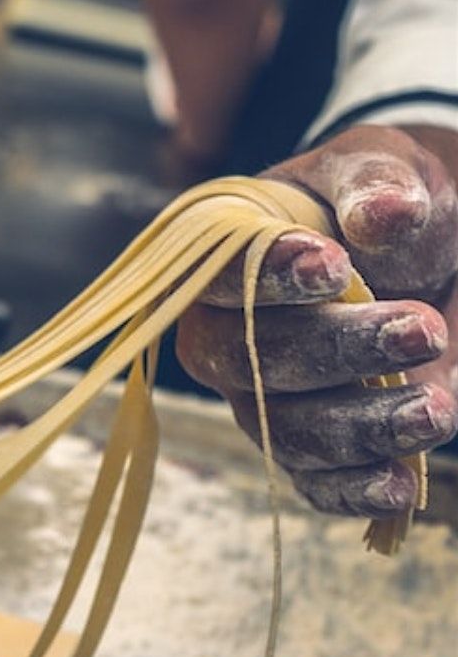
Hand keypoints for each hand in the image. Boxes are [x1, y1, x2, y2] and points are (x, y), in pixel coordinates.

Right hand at [175, 125, 457, 517]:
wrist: (412, 247)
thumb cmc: (377, 200)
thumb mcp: (377, 168)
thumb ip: (374, 182)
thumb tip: (384, 216)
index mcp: (225, 261)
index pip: (220, 278)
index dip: (267, 281)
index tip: (335, 268)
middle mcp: (226, 334)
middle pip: (247, 361)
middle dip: (332, 352)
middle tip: (421, 328)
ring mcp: (258, 395)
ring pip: (282, 429)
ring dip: (357, 426)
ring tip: (436, 408)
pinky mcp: (300, 442)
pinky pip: (310, 479)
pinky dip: (351, 488)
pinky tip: (400, 483)